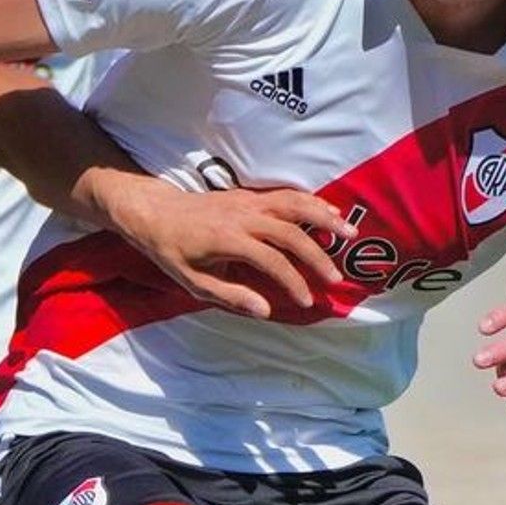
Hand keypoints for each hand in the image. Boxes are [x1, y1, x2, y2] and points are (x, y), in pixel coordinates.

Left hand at [103, 180, 355, 318]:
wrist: (155, 212)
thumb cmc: (171, 250)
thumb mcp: (191, 281)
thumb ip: (229, 295)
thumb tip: (264, 309)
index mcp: (227, 239)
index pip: (271, 260)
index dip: (292, 282)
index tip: (306, 300)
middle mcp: (242, 216)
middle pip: (290, 232)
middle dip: (317, 256)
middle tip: (335, 279)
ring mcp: (247, 201)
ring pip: (294, 204)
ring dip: (324, 216)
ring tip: (349, 232)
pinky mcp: (249, 195)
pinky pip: (286, 195)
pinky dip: (310, 202)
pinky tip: (329, 212)